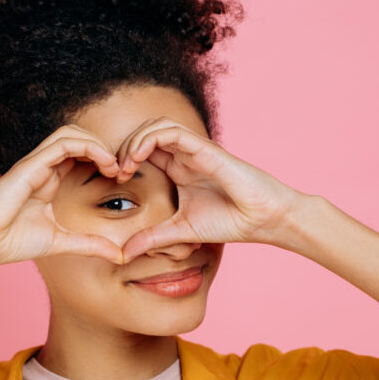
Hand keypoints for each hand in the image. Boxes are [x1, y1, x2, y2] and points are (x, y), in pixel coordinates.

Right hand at [0, 125, 126, 268]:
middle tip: (122, 171)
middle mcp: (43, 167)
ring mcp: (36, 164)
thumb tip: (120, 256)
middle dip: (105, 148)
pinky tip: (104, 164)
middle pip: (78, 138)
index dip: (104, 161)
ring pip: (72, 134)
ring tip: (114, 166)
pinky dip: (89, 147)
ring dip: (99, 144)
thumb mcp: (61, 243)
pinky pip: (64, 143)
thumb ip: (90, 245)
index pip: (80, 155)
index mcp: (48, 180)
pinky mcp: (31, 164)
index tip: (120, 180)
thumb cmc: (9, 241)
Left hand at [111, 118, 305, 261]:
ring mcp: (195, 150)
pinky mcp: (206, 149)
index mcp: (178, 169)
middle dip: (124, 146)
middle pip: (146, 132)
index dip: (124, 158)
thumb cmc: (230, 222)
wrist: (263, 220)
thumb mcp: (179, 231)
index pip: (143, 149)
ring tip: (126, 165)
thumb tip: (123, 254)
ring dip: (134, 139)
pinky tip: (138, 158)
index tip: (115, 180)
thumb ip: (152, 238)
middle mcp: (184, 155)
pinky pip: (173, 131)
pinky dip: (150, 138)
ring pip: (157, 125)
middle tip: (115, 171)